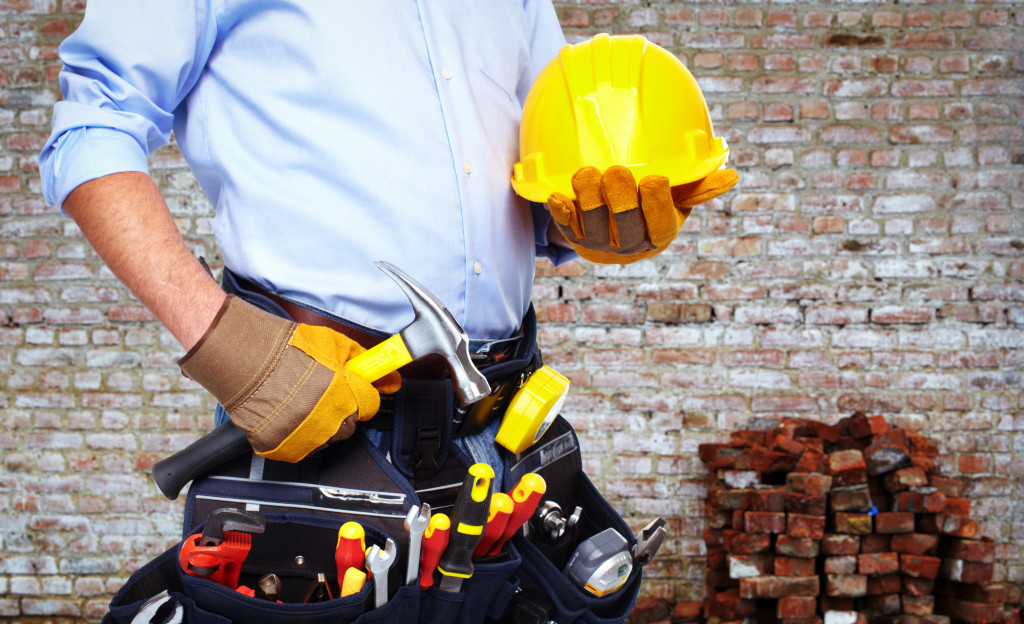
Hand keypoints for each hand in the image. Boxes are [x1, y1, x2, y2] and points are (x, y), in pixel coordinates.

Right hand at [179, 296, 400, 461]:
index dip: (359, 395)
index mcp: (345, 397)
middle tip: (322, 395)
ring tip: (300, 402)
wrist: (245, 358)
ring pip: (324, 439)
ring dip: (318, 425)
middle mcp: (328, 421)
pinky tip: (286, 415)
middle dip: (341, 411)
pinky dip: (293, 435)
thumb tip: (385, 374)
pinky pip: (296, 448)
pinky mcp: (280, 448)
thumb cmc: (285, 349)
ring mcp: (304, 438)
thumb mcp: (334, 345)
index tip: (353, 391)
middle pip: (348, 426)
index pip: (368, 405)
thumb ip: (362, 361)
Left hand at [547, 165, 737, 263]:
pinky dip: (560, 212)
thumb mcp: (677, 199)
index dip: (656, 204)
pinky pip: (565, 226)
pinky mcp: (573, 236)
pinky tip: (556, 196)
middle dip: (620, 200)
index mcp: (658, 234)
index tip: (653, 179)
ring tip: (587, 174)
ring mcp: (599, 242)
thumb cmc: (650, 207)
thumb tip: (731, 176)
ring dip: (588, 199)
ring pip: (593, 225)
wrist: (611, 230)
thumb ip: (699, 187)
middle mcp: (629, 244)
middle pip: (625, 226)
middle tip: (616, 172)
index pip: (660, 225)